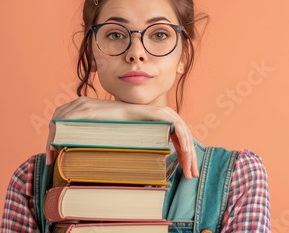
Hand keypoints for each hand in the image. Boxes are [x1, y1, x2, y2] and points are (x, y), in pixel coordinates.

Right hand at [45, 97, 198, 178]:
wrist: (96, 116)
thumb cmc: (112, 131)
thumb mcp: (132, 144)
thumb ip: (143, 151)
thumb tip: (149, 170)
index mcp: (158, 125)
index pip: (178, 142)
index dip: (185, 157)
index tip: (187, 175)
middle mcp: (162, 118)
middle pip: (184, 138)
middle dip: (190, 158)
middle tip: (192, 176)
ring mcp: (160, 113)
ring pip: (184, 133)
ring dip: (189, 152)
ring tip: (190, 170)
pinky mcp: (156, 112)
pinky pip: (177, 126)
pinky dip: (184, 139)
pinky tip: (186, 153)